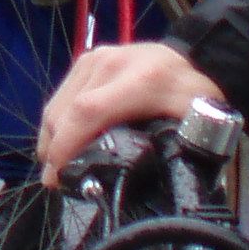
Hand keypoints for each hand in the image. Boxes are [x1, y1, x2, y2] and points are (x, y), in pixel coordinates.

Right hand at [37, 41, 218, 181]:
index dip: (67, 146)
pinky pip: (61, 95)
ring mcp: (96, 58)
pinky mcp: (87, 59)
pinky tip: (62, 142)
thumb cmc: (197, 99)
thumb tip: (147, 190)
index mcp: (142, 81)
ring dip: (51, 138)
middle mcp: (112, 63)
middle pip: (66, 111)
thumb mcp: (195, 127)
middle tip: (54, 182)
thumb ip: (172, 152)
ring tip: (56, 167)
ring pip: (57, 103)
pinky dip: (58, 122)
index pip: (88, 111)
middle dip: (53, 150)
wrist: (197, 59)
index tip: (59, 177)